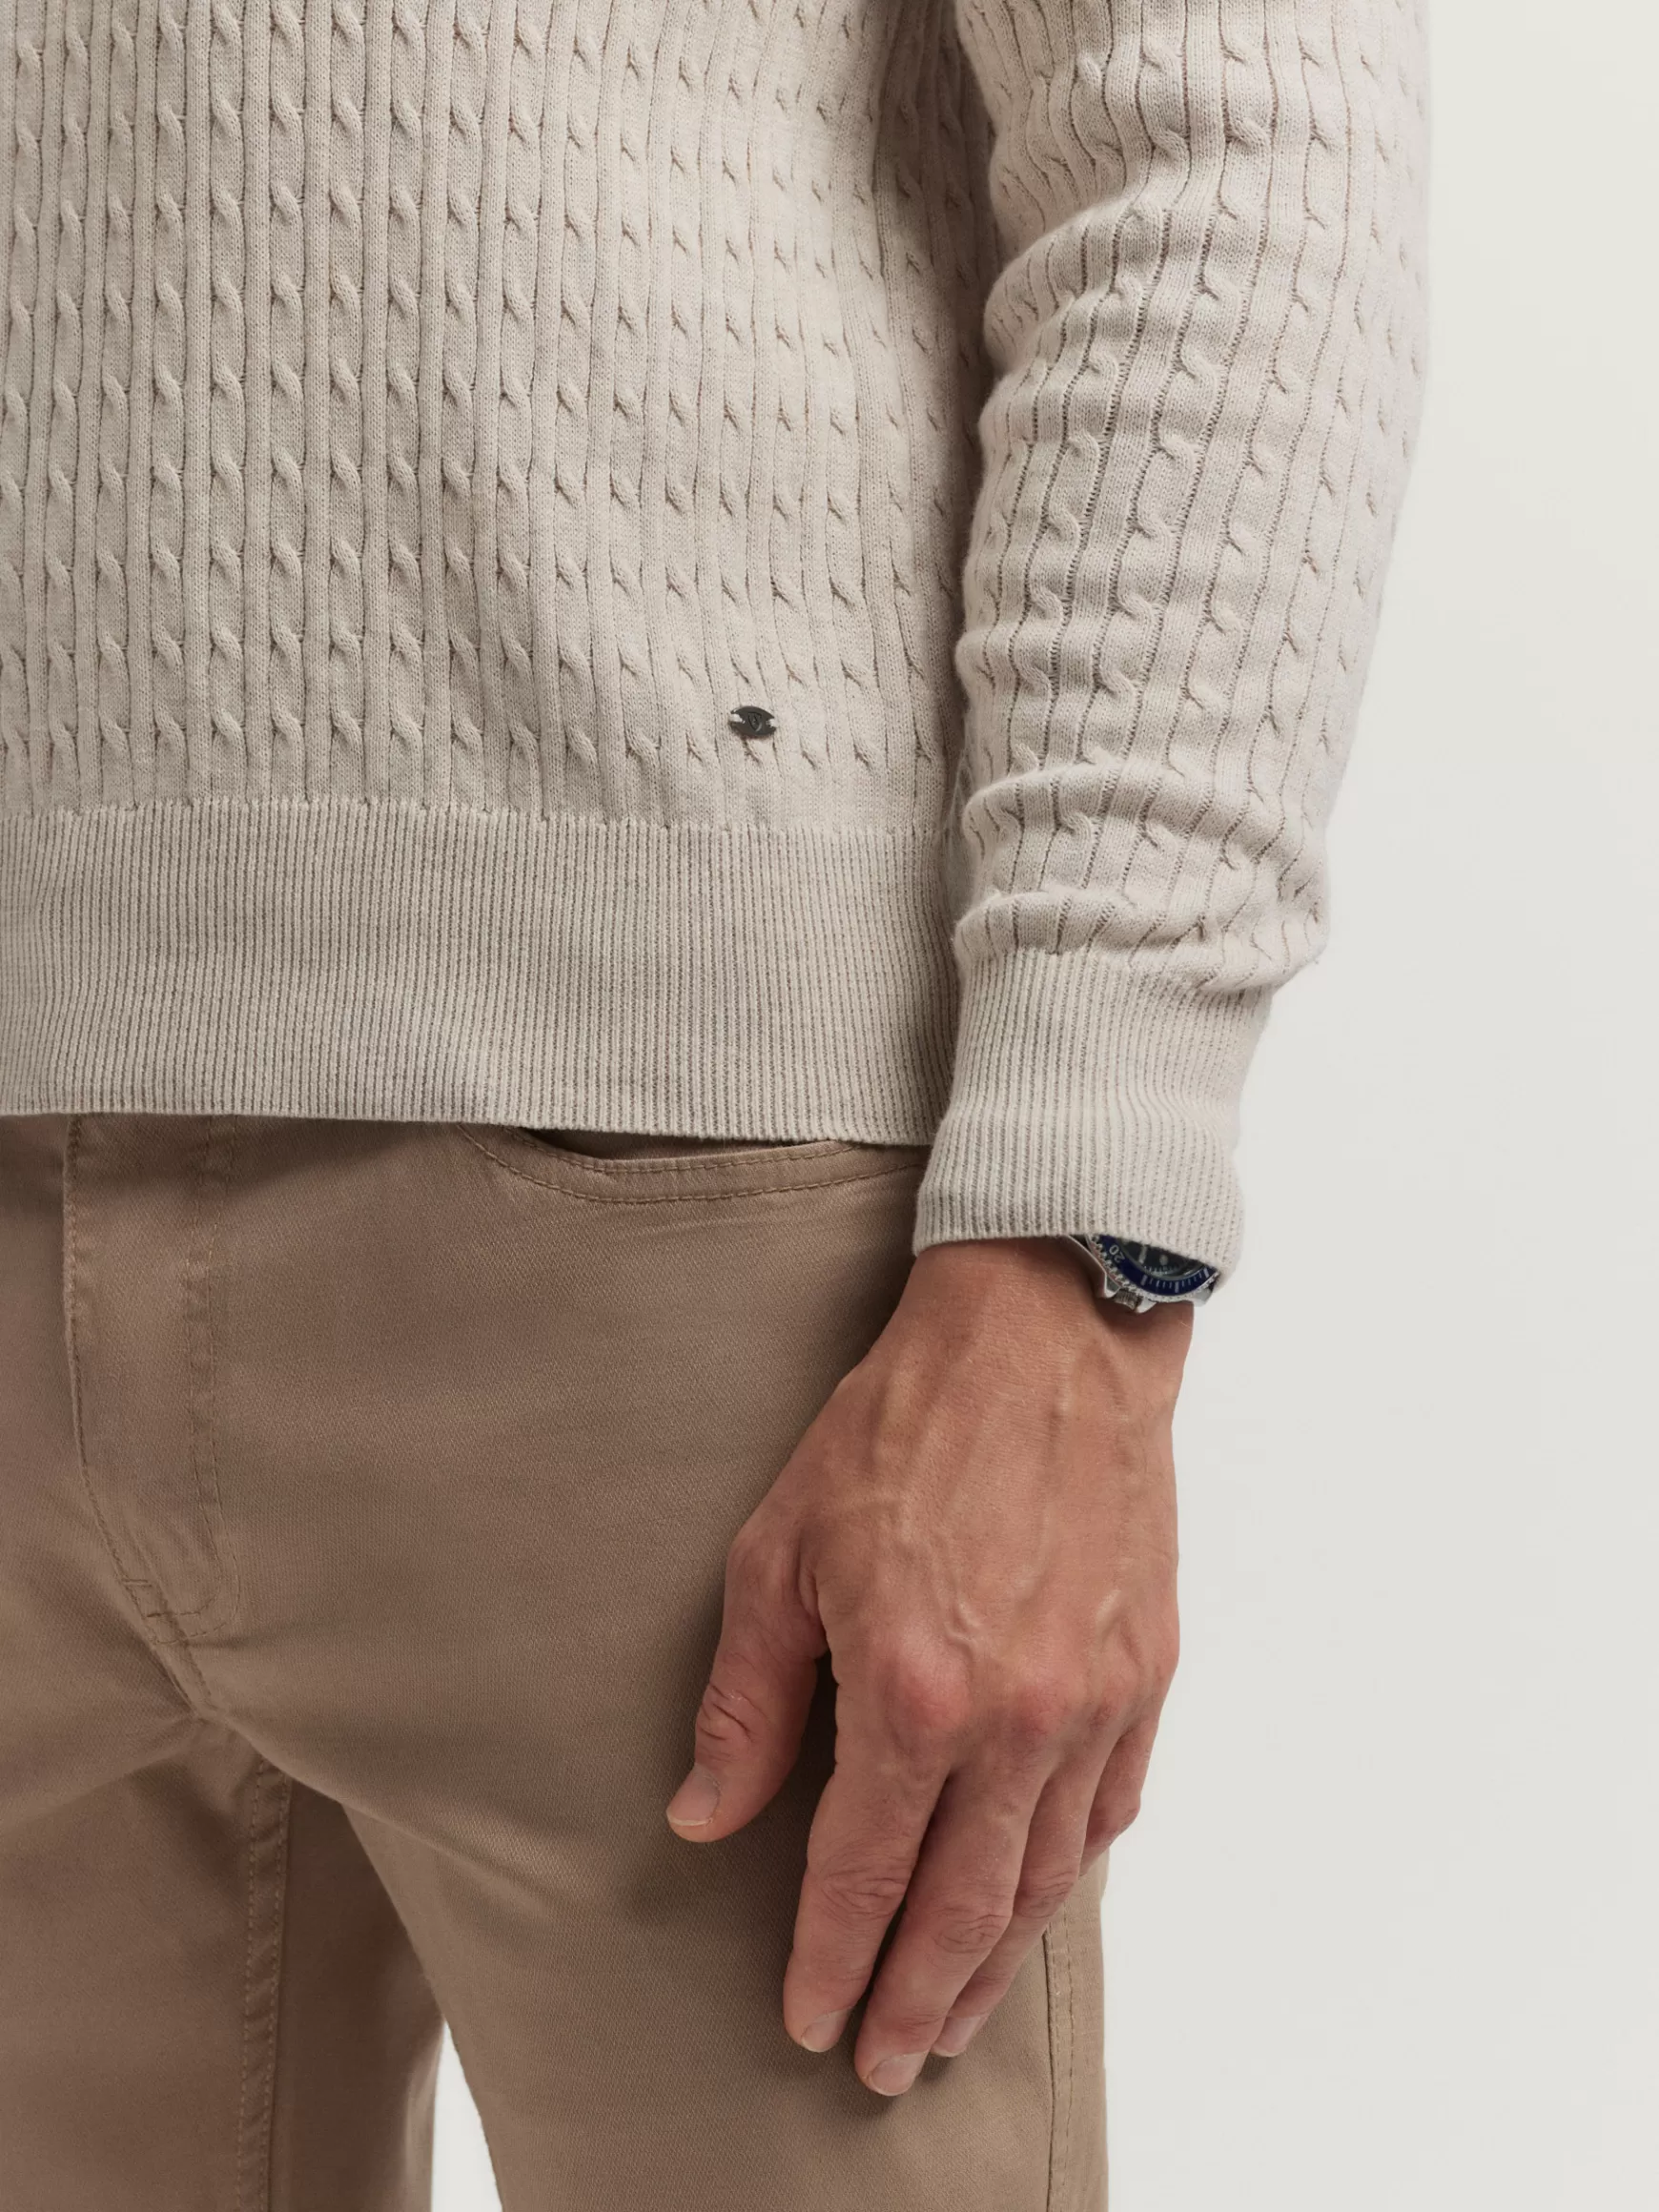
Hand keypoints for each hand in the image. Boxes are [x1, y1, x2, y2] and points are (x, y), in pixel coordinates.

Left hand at [665, 1236, 1187, 2094]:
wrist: (1044, 1335)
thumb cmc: (903, 1427)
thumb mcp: (780, 1551)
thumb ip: (748, 1702)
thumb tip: (703, 1816)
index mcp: (914, 1691)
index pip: (863, 1872)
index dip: (828, 1957)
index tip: (806, 2019)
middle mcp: (1017, 1719)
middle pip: (963, 1907)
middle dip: (915, 1999)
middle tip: (883, 2063)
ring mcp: (1093, 1701)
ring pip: (1043, 1876)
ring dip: (994, 1962)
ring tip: (951, 2017)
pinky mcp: (1145, 1671)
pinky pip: (1109, 1809)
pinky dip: (1065, 1871)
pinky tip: (1034, 1899)